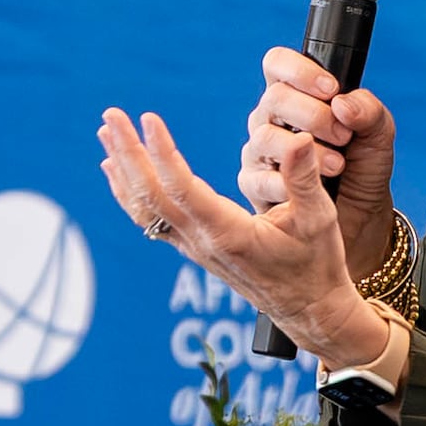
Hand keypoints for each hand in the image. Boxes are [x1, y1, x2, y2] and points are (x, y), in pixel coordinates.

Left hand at [99, 103, 402, 377]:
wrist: (308, 310)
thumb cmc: (316, 264)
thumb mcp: (319, 219)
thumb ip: (305, 179)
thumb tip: (299, 140)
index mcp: (228, 233)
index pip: (182, 189)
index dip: (162, 153)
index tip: (147, 118)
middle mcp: (201, 242)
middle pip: (151, 196)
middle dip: (129, 153)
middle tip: (110, 116)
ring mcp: (193, 247)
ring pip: (144, 208)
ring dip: (122, 169)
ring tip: (106, 132)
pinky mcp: (192, 248)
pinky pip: (150, 219)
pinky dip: (128, 191)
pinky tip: (114, 169)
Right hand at [241, 47, 399, 280]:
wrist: (360, 217)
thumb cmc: (362, 168)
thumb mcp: (378, 134)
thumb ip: (368, 110)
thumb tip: (342, 104)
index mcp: (296, 96)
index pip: (278, 64)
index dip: (300, 70)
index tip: (331, 89)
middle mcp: (271, 119)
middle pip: (274, 99)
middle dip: (314, 116)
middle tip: (343, 136)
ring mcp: (260, 151)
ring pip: (265, 137)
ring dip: (306, 151)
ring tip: (336, 166)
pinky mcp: (254, 184)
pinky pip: (260, 177)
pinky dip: (290, 182)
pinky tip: (313, 187)